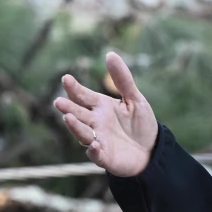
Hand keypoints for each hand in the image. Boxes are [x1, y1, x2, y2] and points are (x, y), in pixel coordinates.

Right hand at [53, 52, 158, 177]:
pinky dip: (93, 150)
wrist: (152, 150)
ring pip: (82, 132)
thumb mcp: (134, 98)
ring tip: (67, 117)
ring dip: (75, 126)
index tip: (66, 78)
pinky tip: (93, 144)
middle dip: (68, 107)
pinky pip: (96, 154)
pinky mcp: (105, 157)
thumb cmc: (141, 124)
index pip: (83, 96)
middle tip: (59, 101)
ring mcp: (98, 139)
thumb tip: (110, 54)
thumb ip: (123, 79)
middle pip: (78, 113)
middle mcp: (95, 122)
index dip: (74, 88)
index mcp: (100, 107)